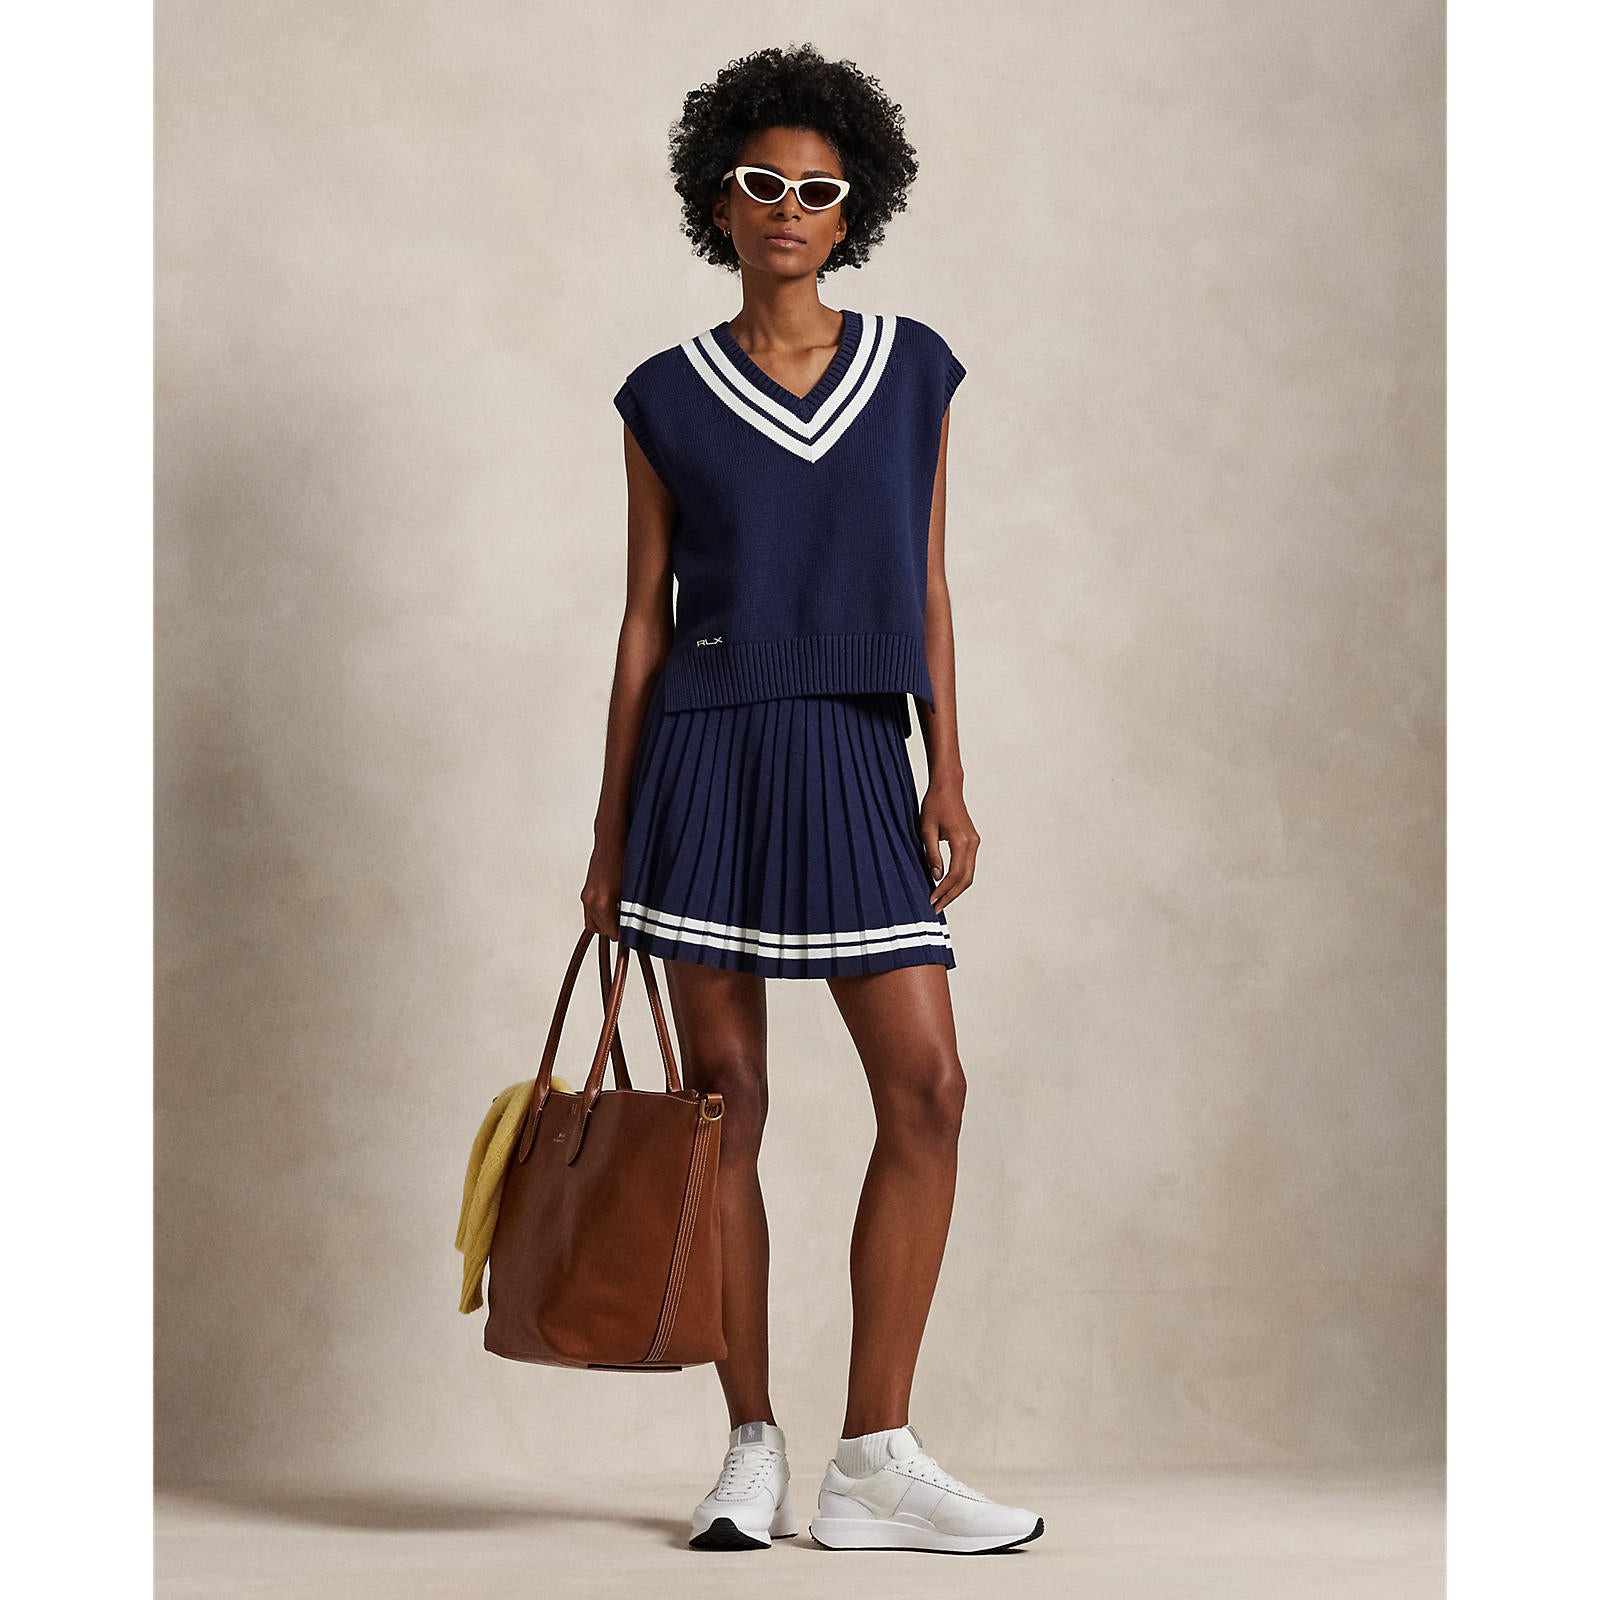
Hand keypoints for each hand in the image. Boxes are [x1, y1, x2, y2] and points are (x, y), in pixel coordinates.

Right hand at [581, 834, 625, 940]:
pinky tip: (615, 906)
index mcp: (603, 902)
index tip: (635, 934)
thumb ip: (632, 910)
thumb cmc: (625, 859)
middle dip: (615, 930)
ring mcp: (587, 896)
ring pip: (593, 923)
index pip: (612, 932)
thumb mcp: (633, 888)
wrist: (611, 840)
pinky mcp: (586, 891)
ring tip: (623, 916)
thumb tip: (637, 925)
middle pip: (601, 930)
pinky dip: (601, 914)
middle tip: (631, 926)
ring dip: (606, 923)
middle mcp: (591, 901)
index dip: (625, 935)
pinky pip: (590, 912)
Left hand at [920, 782, 978, 911]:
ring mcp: (974, 843)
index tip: (931, 900)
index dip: (943, 890)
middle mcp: (972, 843)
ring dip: (955, 889)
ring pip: (969, 874)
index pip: (955, 874)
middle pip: (966, 879)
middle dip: (951, 895)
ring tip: (940, 900)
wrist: (947, 787)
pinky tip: (945, 886)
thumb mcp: (926, 830)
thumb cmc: (934, 805)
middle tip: (936, 908)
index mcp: (962, 841)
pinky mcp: (972, 842)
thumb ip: (931, 854)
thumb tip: (935, 877)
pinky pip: (968, 866)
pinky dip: (958, 879)